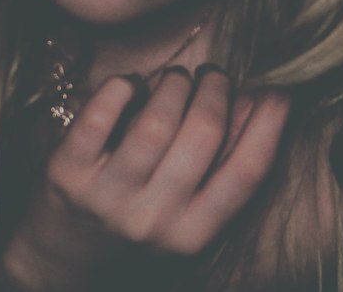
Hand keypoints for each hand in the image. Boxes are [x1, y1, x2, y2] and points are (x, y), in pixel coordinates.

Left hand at [0, 67, 289, 290]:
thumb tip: (254, 104)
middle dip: (217, 88)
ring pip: (157, 119)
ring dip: (174, 83)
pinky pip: (100, 114)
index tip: (281, 89)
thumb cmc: (135, 235)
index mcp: (193, 234)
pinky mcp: (67, 174)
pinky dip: (121, 86)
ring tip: (176, 79)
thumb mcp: (186, 219)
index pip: (247, 170)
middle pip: (204, 133)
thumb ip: (222, 167)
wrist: (62, 268)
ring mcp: (107, 198)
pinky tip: (130, 84)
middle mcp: (154, 220)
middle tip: (214, 74)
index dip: (271, 122)